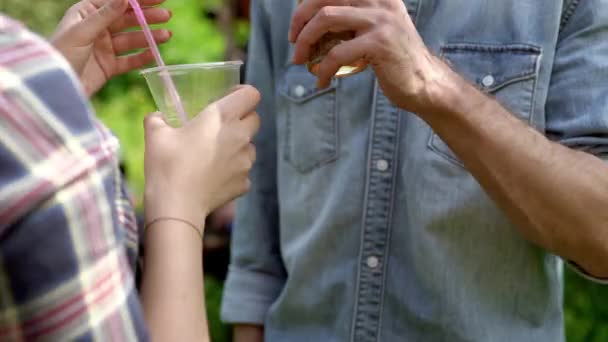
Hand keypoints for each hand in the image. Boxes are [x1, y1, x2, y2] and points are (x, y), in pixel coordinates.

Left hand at [52, 0, 171, 95]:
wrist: (54, 89)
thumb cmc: (61, 55)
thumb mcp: (82, 32)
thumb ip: (105, 15)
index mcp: (86, 14)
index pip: (116, 2)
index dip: (138, 0)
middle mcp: (96, 29)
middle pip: (126, 20)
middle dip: (147, 18)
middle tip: (167, 16)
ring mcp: (103, 48)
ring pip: (131, 40)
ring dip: (149, 37)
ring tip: (167, 36)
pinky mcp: (108, 67)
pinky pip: (129, 60)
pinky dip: (142, 57)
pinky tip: (155, 53)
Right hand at [144, 86, 260, 227]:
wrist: (176, 206)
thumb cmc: (167, 165)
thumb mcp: (155, 135)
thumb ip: (158, 119)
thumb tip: (157, 116)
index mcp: (222, 117)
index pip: (251, 94)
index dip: (243, 93)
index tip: (231, 97)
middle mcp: (240, 136)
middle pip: (255, 119)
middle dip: (242, 118)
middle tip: (222, 126)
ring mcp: (245, 162)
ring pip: (251, 146)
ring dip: (239, 146)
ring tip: (216, 154)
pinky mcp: (244, 183)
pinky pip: (243, 171)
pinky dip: (233, 171)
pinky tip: (215, 176)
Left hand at [289, 0, 445, 113]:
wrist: (423, 81)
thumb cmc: (393, 58)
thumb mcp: (375, 26)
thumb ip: (351, 16)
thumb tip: (310, 19)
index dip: (307, 1)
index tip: (298, 20)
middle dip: (299, 18)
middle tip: (293, 40)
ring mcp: (381, 19)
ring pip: (326, 19)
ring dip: (305, 41)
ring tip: (299, 59)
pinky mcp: (380, 42)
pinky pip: (337, 53)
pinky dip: (323, 69)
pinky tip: (321, 81)